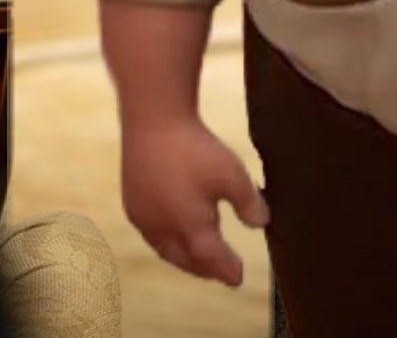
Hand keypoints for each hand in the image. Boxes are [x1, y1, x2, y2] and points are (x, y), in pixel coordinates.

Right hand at [121, 118, 268, 285]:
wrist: (153, 123)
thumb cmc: (194, 150)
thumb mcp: (232, 174)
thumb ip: (249, 203)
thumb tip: (261, 223)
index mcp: (191, 230)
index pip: (213, 260)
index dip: (227, 269)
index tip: (238, 278)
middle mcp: (163, 232)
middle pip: (186, 260)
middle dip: (204, 269)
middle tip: (218, 273)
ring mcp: (144, 219)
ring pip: (165, 250)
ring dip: (183, 257)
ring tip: (196, 257)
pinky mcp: (132, 204)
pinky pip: (151, 234)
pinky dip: (166, 241)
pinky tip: (171, 231)